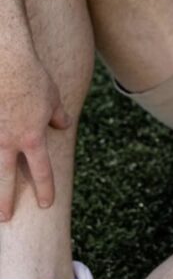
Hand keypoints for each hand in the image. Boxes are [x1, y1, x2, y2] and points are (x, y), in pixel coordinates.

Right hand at [0, 50, 70, 219]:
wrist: (6, 61)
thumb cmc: (32, 77)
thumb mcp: (52, 98)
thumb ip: (57, 116)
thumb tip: (62, 125)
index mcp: (32, 137)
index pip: (41, 171)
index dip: (44, 189)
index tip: (46, 204)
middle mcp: (8, 140)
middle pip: (5, 179)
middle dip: (5, 200)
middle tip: (5, 217)